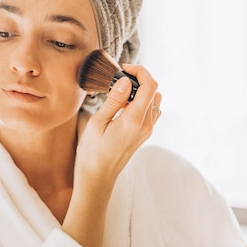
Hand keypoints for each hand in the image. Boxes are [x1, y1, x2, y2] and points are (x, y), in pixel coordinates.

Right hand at [75, 64, 161, 186]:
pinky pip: (151, 112)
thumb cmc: (92, 152)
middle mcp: (146, 125)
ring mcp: (147, 131)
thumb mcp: (98, 123)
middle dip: (139, 79)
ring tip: (120, 93)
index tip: (124, 69)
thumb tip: (126, 81)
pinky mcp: (144, 134)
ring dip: (141, 91)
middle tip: (119, 80)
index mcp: (134, 120)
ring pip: (154, 101)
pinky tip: (124, 106)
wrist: (98, 177)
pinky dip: (141, 102)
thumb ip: (114, 100)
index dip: (140, 71)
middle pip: (154, 91)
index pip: (150, 86)